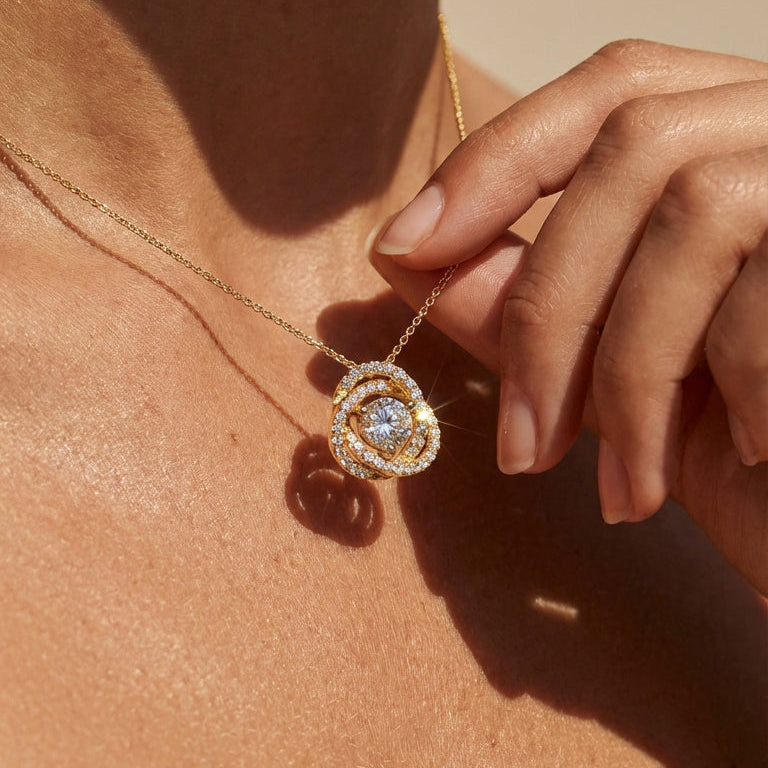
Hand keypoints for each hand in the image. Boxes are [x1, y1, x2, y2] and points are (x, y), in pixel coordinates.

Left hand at [371, 40, 767, 592]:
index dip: (496, 161)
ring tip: (625, 489)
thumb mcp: (613, 374)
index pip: (607, 92)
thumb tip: (404, 254)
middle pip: (633, 148)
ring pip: (693, 214)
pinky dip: (730, 387)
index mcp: (732, 143)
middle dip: (550, 308)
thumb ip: (518, 300)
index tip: (403, 247)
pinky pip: (764, 289)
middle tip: (519, 447)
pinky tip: (745, 453)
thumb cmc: (748, 452)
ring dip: (627, 375)